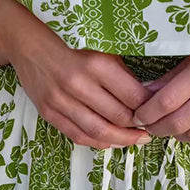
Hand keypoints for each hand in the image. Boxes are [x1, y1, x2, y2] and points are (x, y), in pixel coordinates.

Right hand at [9, 22, 153, 148]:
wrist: (31, 48)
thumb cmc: (72, 48)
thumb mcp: (102, 52)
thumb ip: (122, 73)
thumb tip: (146, 95)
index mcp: (96, 64)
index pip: (132, 95)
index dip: (148, 107)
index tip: (157, 109)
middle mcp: (79, 84)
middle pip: (118, 115)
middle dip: (137, 125)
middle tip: (150, 128)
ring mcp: (62, 101)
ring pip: (99, 131)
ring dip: (121, 139)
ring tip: (136, 140)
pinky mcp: (50, 113)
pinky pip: (78, 135)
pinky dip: (98, 142)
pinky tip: (111, 141)